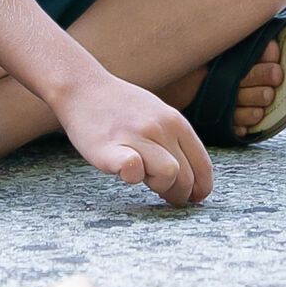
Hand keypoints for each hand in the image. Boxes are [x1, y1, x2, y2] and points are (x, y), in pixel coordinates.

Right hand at [55, 74, 214, 205]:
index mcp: (176, 122)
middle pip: (186, 177)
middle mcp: (160, 128)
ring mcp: (136, 136)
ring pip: (168, 174)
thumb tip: (193, 181)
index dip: (200, 189)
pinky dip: (132, 175)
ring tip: (143, 177)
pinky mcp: (110, 148)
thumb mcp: (158, 114)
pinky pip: (133, 168)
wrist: (83, 88)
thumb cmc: (121, 107)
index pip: (202, 166)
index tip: (191, 198)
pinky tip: (125, 171)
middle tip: (162, 193)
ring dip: (158, 186)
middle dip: (178, 195)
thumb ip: (175, 141)